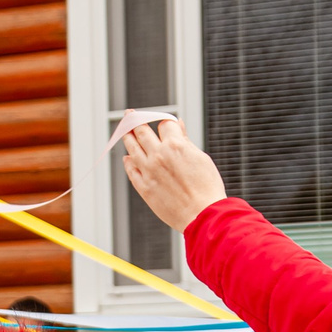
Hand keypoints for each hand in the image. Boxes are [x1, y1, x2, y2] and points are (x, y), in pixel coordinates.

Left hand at [119, 117, 228, 232]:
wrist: (203, 216)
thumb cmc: (207, 189)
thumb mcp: (200, 158)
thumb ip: (185, 141)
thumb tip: (178, 124)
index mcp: (175, 145)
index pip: (163, 124)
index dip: (163, 122)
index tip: (162, 124)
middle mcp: (158, 155)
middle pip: (141, 131)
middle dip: (135, 120)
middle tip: (130, 115)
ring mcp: (148, 171)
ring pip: (131, 147)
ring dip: (127, 136)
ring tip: (125, 131)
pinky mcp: (144, 188)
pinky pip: (131, 171)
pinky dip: (128, 162)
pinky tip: (128, 158)